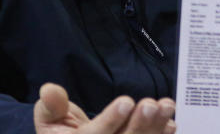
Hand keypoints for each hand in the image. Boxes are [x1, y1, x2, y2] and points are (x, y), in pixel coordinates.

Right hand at [34, 83, 175, 133]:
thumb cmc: (61, 132)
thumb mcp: (48, 119)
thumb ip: (51, 106)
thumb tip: (49, 90)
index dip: (111, 120)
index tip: (127, 101)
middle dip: (139, 125)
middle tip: (151, 104)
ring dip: (155, 128)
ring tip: (166, 106)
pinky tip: (170, 124)